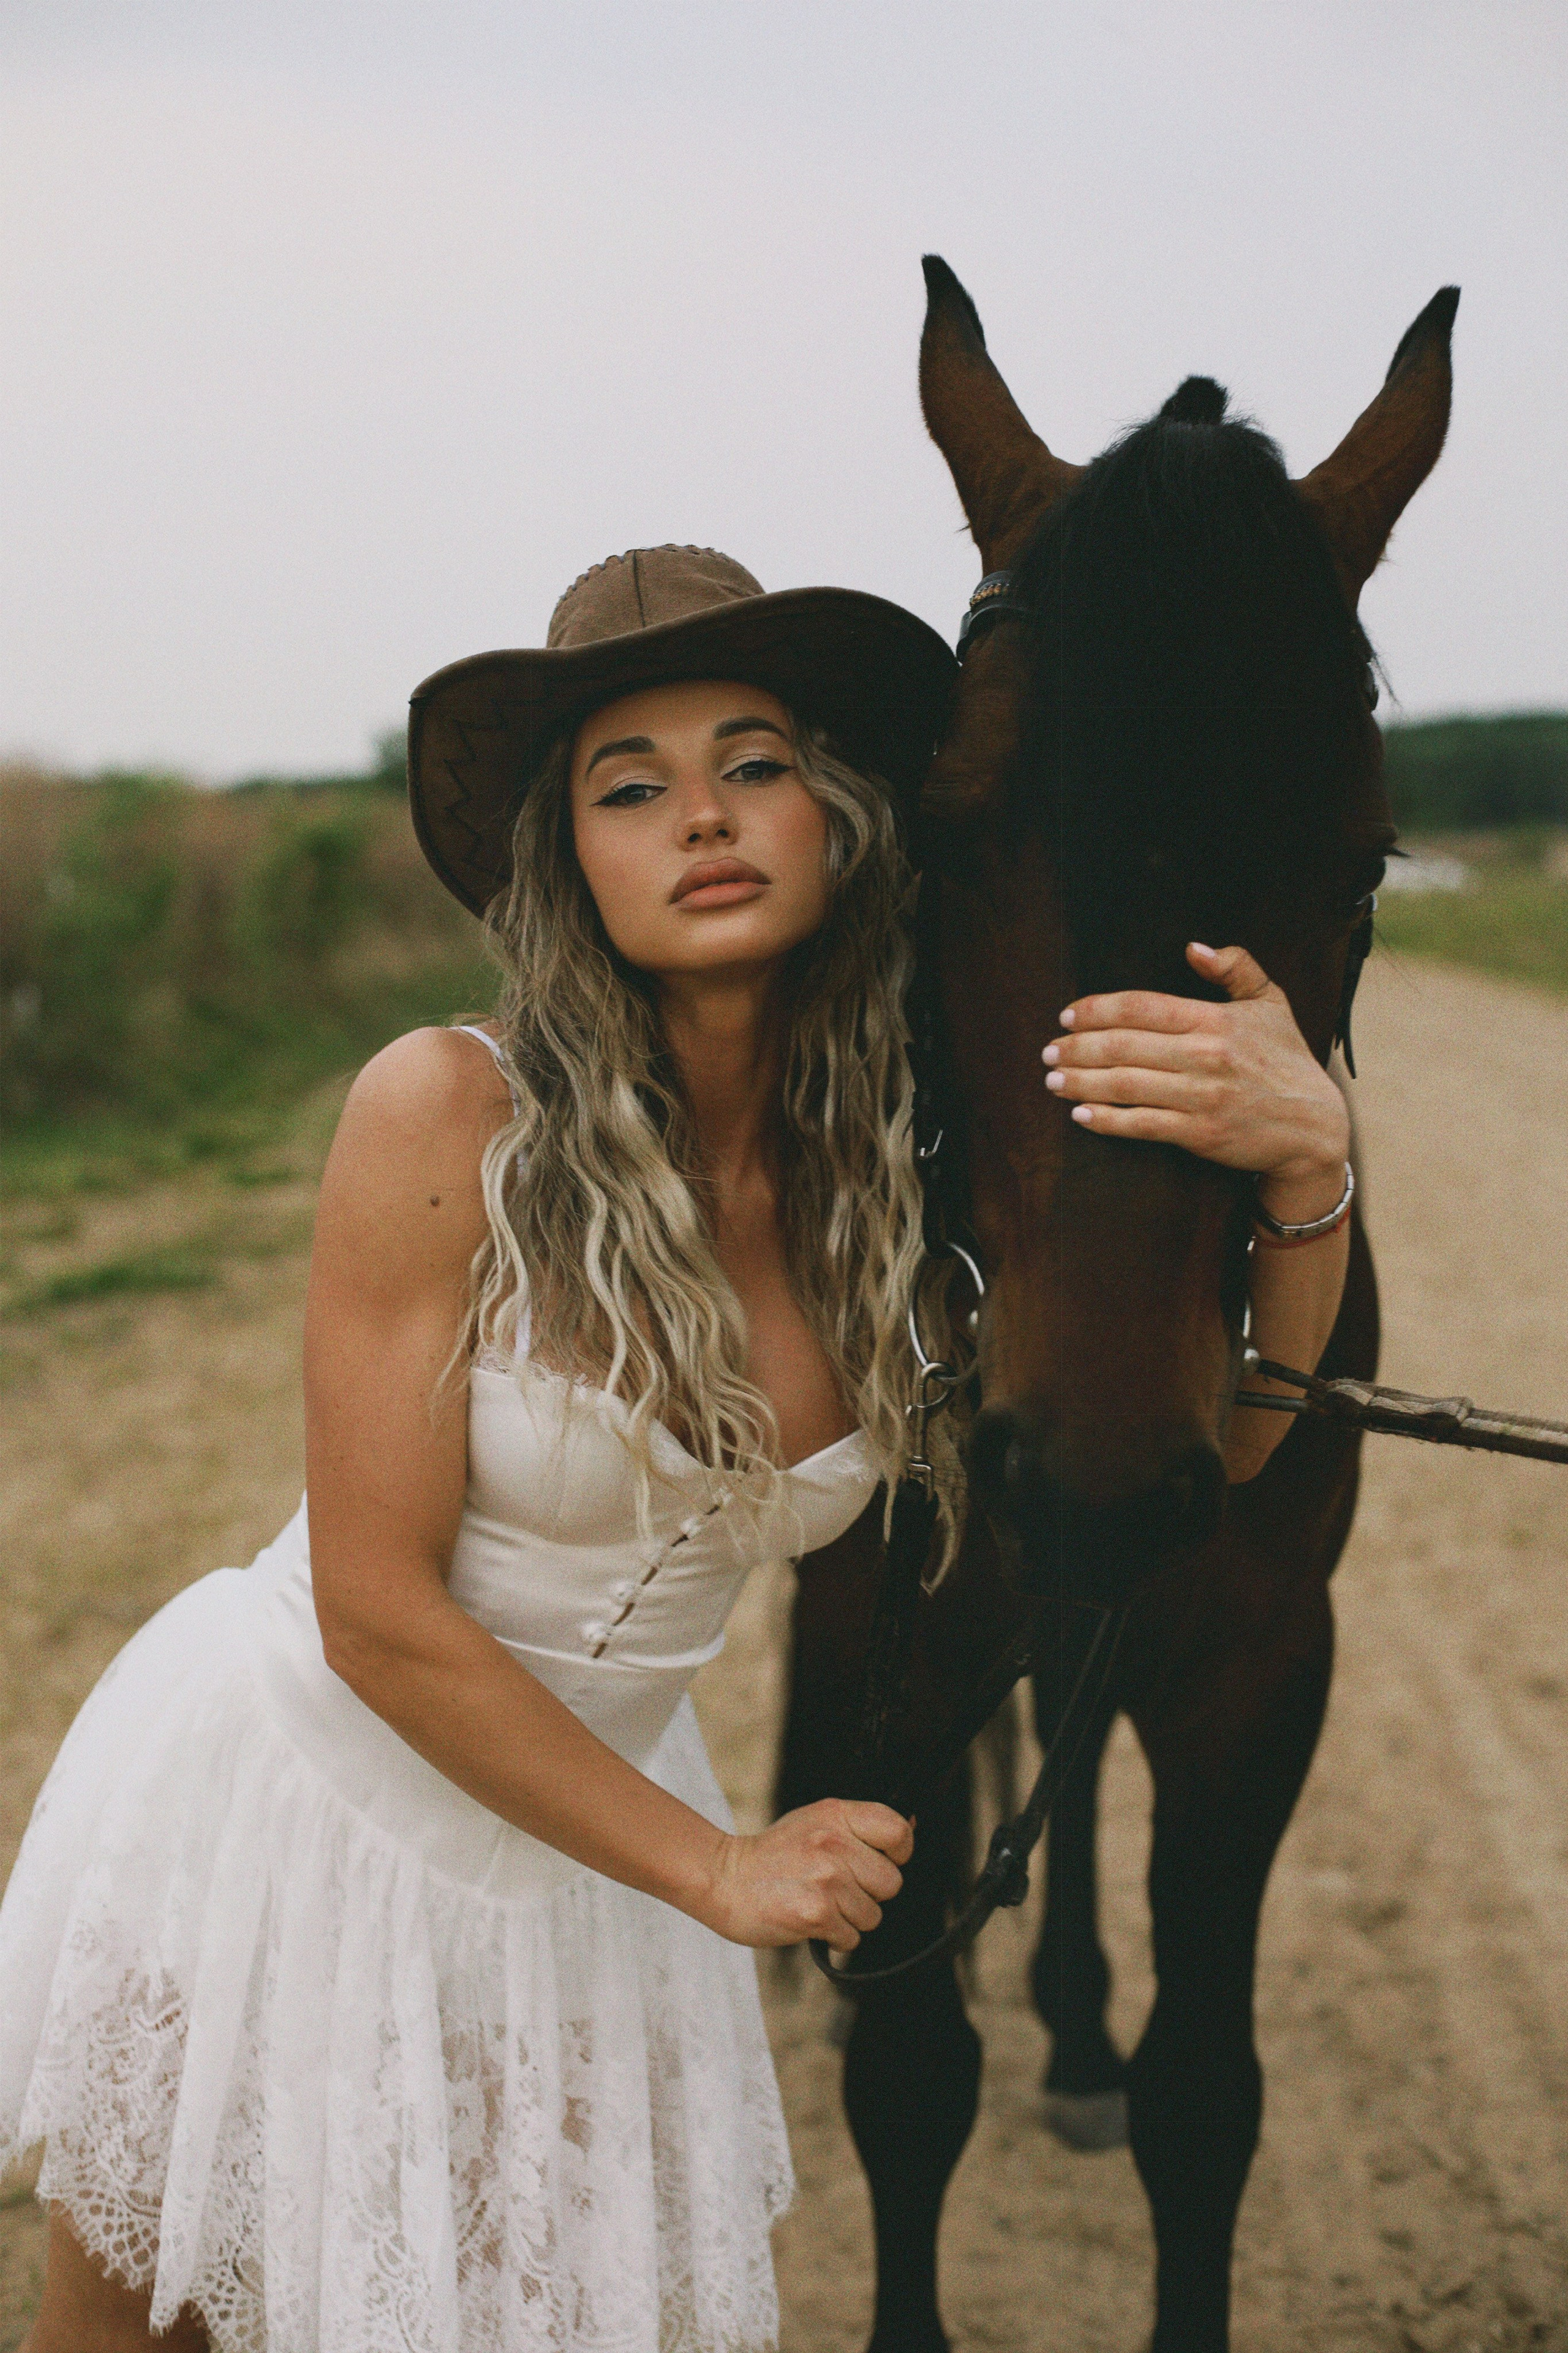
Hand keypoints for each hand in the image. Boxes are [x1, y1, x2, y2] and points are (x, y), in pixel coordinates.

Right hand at [701, 1799, 913, 1950]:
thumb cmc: (773, 1855)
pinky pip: (852, 1938)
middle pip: (891, 1882)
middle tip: (837, 1888)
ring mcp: (826, 1879)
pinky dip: (834, 1937)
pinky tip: (810, 1919)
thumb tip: (910, 1830)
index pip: (898, 1831)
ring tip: (818, 1902)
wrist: (723, 1879)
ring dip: (850, 1918)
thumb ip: (856, 1827)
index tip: (879, 1861)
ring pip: (873, 1915)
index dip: (897, 1853)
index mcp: (836, 1815)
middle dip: (869, 1893)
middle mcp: (834, 1843)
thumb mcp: (814, 1822)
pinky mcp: (815, 1913)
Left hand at [1043, 942, 1349, 1211]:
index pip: (1141, 1007)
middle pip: (1123, 1046)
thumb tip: (1194, 947)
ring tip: (1052, 1079)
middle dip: (1076, 1047)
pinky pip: (1141, 1124)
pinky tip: (1081, 1113)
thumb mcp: (1271, 1003)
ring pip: (1125, 1085)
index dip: (1097, 1009)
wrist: (1313, 1126)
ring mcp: (1201, 1096)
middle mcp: (1205, 1055)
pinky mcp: (1199, 1133)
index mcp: (1215, 1020)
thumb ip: (1235, 968)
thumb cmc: (1287, 1060)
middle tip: (1048, 1050)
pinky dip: (1106, 1119)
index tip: (1068, 1016)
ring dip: (1080, 1081)